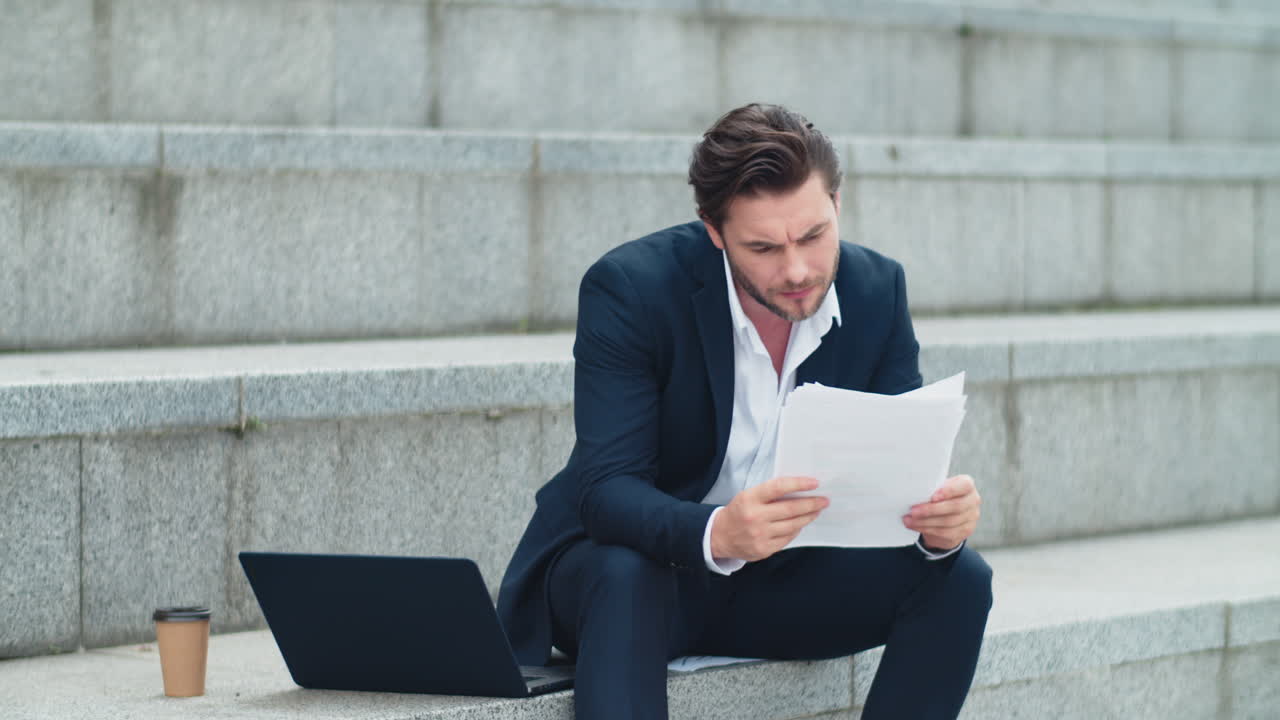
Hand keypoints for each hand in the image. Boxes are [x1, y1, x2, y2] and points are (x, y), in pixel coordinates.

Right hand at [710, 476, 828, 561]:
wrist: (720, 536)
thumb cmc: (738, 512)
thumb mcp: (748, 496)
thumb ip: (770, 493)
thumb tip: (799, 490)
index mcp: (749, 499)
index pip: (778, 488)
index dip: (798, 484)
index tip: (814, 483)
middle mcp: (755, 517)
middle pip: (790, 509)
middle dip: (811, 504)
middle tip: (824, 500)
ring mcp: (760, 535)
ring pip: (792, 525)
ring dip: (808, 517)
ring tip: (816, 511)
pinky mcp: (764, 549)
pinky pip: (787, 538)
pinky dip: (796, 529)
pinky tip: (801, 523)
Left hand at [904, 474, 980, 551]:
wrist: (946, 516)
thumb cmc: (939, 497)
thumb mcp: (938, 489)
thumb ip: (932, 489)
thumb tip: (914, 493)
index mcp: (967, 485)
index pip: (964, 485)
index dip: (949, 491)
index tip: (933, 497)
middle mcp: (973, 500)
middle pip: (955, 506)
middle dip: (931, 510)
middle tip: (913, 511)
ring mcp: (971, 517)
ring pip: (949, 522)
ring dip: (926, 522)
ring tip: (909, 520)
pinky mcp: (965, 531)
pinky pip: (945, 532)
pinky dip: (928, 529)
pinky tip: (915, 526)